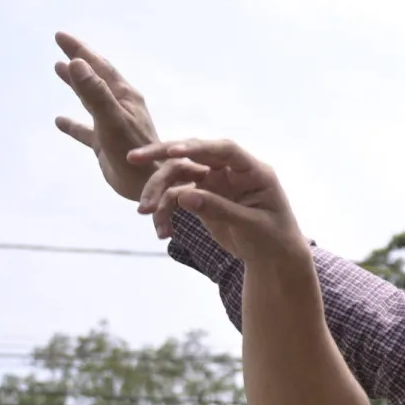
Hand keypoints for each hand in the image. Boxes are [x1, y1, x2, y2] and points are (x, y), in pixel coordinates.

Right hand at [52, 32, 161, 201]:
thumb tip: (75, 62)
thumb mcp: (111, 119)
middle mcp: (120, 106)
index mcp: (124, 97)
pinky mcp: (106, 144)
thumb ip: (94, 92)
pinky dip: (73, 124)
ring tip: (58, 68)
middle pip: (95, 76)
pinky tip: (59, 121)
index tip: (60, 35)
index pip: (99, 66)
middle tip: (60, 43)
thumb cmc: (135, 151)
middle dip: (78, 59)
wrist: (151, 185)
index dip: (80, 50)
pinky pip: (85, 130)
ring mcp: (113, 124)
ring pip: (90, 98)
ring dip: (75, 84)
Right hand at [128, 138, 307, 264]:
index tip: (172, 152)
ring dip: (158, 191)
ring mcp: (215, 183)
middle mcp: (231, 171)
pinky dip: (165, 212)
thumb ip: (220, 209)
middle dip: (162, 155)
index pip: (224, 150)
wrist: (272, 257)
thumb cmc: (272, 238)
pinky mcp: (202, 197)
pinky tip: (162, 232)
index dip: (198, 147)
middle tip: (132, 158)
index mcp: (252, 171)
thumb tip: (184, 196)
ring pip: (179, 175)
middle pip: (194, 154)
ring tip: (144, 213)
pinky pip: (176, 197)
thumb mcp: (250, 225)